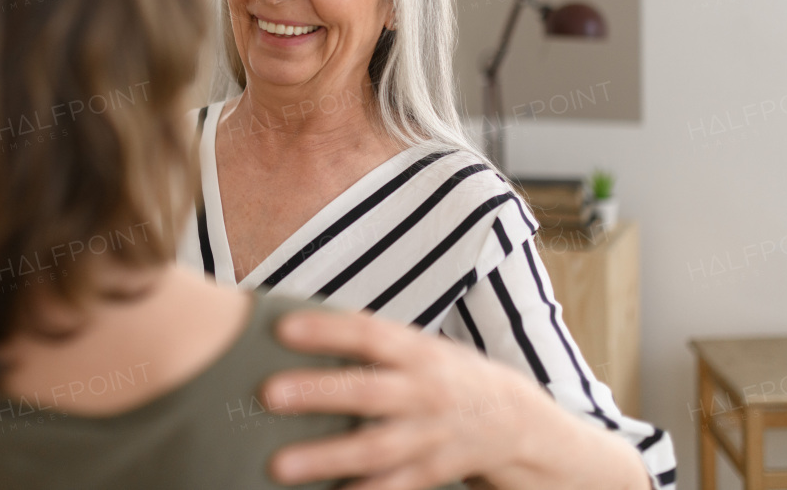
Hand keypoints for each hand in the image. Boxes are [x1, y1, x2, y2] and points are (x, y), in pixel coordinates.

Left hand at [261, 310, 627, 489]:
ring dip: (326, 457)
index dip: (326, 329)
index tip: (280, 328)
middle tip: (269, 393)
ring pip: (376, 449)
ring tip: (279, 466)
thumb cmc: (446, 374)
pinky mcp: (433, 473)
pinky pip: (395, 488)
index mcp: (417, 352)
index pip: (367, 334)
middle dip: (319, 392)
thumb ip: (370, 336)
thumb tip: (304, 314)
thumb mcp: (418, 346)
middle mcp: (425, 392)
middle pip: (368, 391)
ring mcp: (430, 436)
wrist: (517, 421)